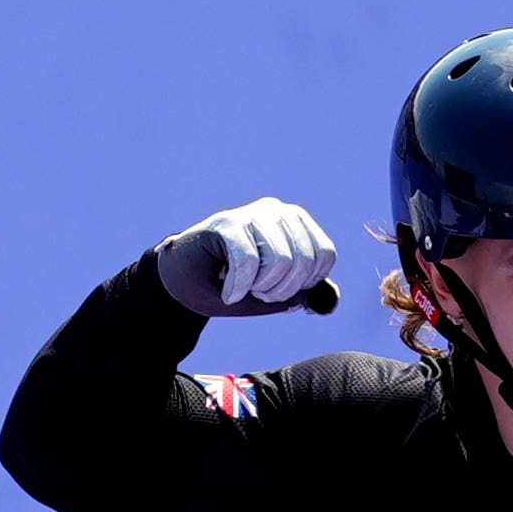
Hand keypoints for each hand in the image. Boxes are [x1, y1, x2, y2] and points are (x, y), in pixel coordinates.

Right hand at [154, 198, 336, 318]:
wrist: (183, 284)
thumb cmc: (230, 285)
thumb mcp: (273, 292)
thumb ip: (302, 292)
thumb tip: (329, 300)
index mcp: (296, 223)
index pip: (325, 255)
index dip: (305, 284)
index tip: (279, 289)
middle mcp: (277, 211)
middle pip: (303, 261)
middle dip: (280, 290)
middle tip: (255, 292)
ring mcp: (252, 214)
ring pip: (280, 261)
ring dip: (259, 288)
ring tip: (241, 288)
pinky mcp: (227, 223)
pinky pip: (248, 261)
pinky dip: (238, 287)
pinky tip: (228, 292)